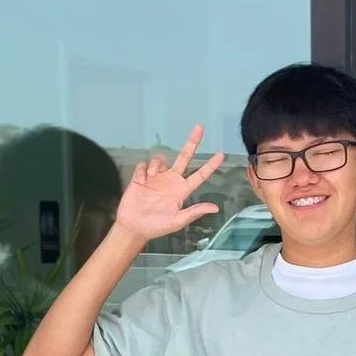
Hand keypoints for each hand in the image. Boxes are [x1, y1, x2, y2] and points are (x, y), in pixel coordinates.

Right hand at [111, 127, 223, 247]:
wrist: (133, 227)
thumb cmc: (156, 226)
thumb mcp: (177, 221)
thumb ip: (194, 212)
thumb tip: (215, 208)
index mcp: (182, 190)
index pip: (199, 175)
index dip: (210, 165)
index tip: (221, 154)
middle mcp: (171, 180)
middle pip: (184, 157)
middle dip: (192, 142)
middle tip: (200, 127)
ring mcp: (156, 177)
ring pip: (161, 159)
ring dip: (156, 165)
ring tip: (150, 179)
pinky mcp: (141, 176)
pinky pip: (144, 164)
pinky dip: (143, 170)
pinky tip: (141, 182)